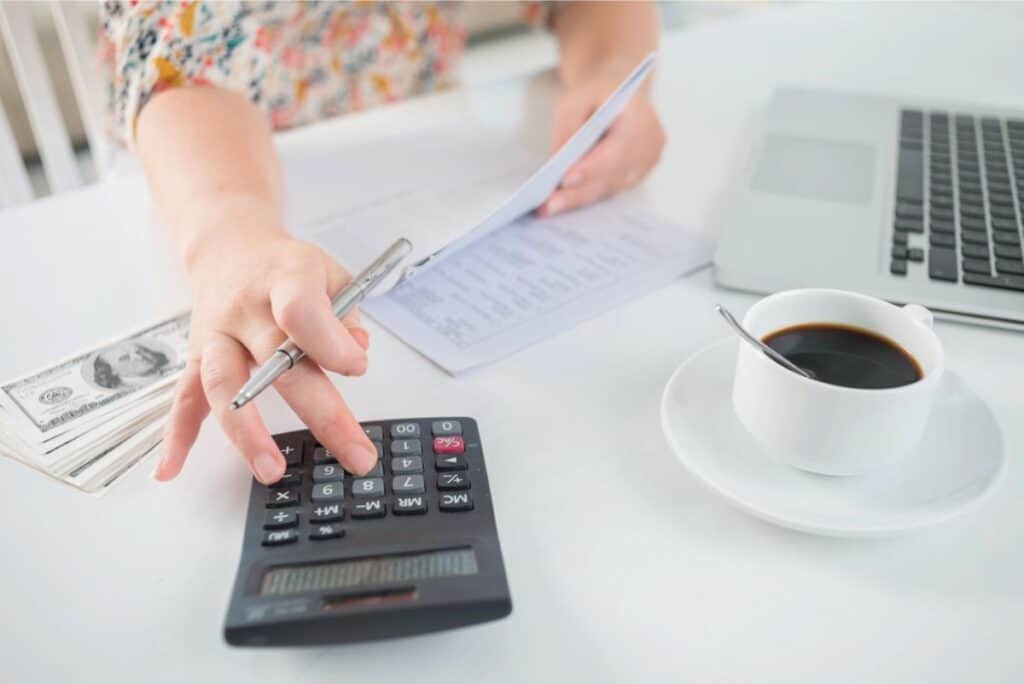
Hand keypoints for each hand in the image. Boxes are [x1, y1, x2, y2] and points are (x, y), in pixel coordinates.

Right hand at [152, 211, 378, 483]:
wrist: (229, 248)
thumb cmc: (285, 268)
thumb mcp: (330, 273)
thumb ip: (346, 312)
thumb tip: (355, 352)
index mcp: (284, 280)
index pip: (302, 312)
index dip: (331, 343)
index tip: (355, 367)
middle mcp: (245, 309)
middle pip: (277, 363)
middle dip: (320, 414)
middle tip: (355, 454)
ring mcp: (216, 335)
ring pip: (224, 384)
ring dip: (246, 431)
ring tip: (271, 469)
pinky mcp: (196, 357)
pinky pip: (183, 398)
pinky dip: (177, 436)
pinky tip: (169, 469)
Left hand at [539, 59, 665, 216]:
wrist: (619, 94)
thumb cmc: (596, 95)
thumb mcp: (574, 100)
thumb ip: (568, 128)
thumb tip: (558, 162)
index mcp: (640, 118)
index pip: (616, 149)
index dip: (591, 167)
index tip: (566, 180)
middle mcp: (650, 144)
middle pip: (610, 175)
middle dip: (577, 192)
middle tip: (548, 205)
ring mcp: (648, 163)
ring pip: (609, 187)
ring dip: (579, 199)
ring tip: (549, 207)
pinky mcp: (640, 175)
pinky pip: (611, 189)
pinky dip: (587, 195)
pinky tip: (564, 202)